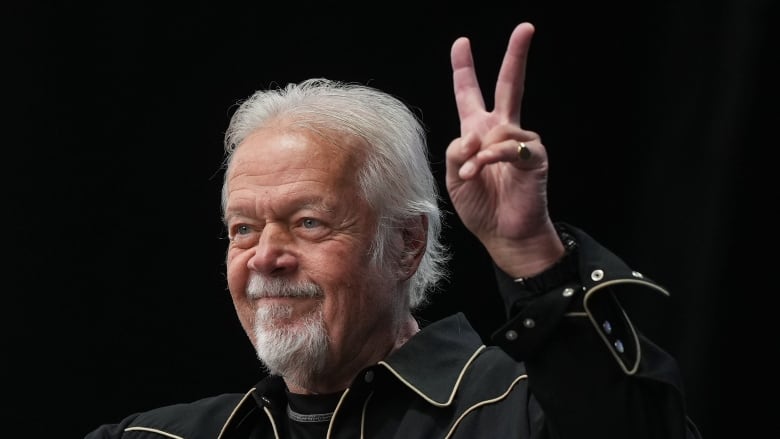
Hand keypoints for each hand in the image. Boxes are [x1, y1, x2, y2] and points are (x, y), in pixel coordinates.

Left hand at [445, 22, 562, 276]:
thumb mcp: (453, 178)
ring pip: (496, 129)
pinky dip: (490, 158)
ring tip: (471, 175)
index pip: (469, 94)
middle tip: (526, 28)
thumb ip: (455, 152)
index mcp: (478, 132)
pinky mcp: (534, 159)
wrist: (504, 235)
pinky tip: (480, 170)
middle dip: (517, 56)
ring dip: (477, 154)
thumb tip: (471, 137)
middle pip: (510, 86)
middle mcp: (501, 132)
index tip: (461, 44)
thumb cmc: (480, 207)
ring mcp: (519, 143)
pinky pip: (509, 147)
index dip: (464, 69)